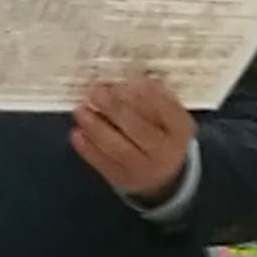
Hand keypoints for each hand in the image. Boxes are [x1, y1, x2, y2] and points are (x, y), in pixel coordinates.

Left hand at [70, 73, 194, 204]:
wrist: (164, 174)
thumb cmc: (161, 131)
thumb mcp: (166, 114)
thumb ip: (152, 96)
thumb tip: (129, 77)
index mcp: (180, 129)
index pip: (167, 111)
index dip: (150, 95)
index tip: (131, 79)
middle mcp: (165, 151)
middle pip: (140, 130)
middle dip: (115, 109)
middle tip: (95, 91)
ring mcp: (144, 168)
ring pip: (119, 149)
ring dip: (97, 128)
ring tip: (81, 110)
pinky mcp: (123, 179)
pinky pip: (105, 164)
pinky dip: (88, 149)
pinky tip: (77, 134)